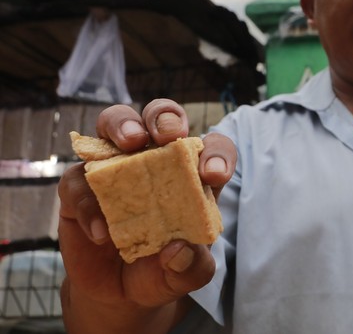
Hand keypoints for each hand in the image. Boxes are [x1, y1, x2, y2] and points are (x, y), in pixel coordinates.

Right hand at [58, 99, 235, 330]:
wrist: (121, 293)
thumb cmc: (164, 271)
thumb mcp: (187, 276)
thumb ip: (192, 267)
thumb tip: (178, 252)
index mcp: (193, 174)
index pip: (212, 148)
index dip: (217, 154)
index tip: (214, 174)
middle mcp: (155, 160)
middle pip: (161, 117)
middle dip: (166, 117)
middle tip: (167, 135)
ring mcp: (115, 168)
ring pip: (114, 123)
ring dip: (122, 124)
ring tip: (130, 143)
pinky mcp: (79, 188)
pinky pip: (77, 180)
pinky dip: (87, 201)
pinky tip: (101, 232)